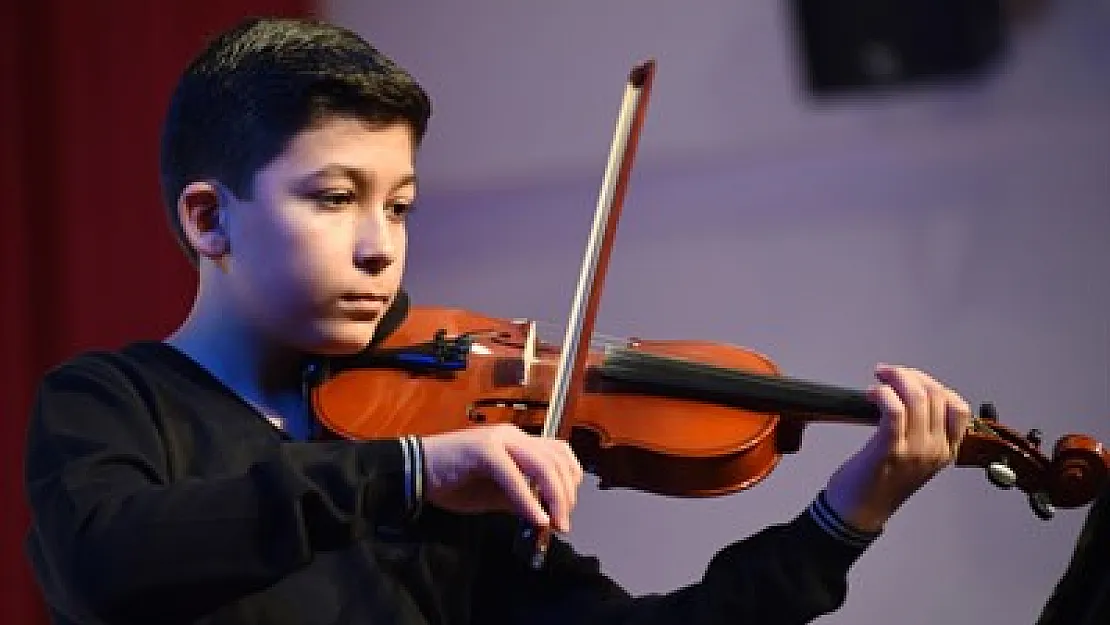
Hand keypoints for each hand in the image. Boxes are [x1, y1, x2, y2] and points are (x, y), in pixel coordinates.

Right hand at [420, 424, 583, 531]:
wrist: (414, 472)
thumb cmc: (453, 482)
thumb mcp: (495, 492)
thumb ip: (521, 497)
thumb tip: (546, 513)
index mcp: (518, 441)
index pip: (559, 453)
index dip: (570, 481)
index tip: (566, 509)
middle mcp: (513, 436)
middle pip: (556, 460)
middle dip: (566, 495)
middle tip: (562, 523)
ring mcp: (499, 441)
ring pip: (542, 464)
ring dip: (554, 497)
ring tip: (552, 522)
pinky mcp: (484, 451)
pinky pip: (514, 476)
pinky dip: (528, 499)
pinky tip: (535, 518)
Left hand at [824, 364, 971, 532]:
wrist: (859, 514)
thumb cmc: (880, 481)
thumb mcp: (914, 458)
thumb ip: (921, 432)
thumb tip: (909, 394)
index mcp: (947, 451)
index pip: (959, 407)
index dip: (934, 384)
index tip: (911, 380)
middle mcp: (936, 450)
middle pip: (936, 395)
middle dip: (910, 375)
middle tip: (888, 373)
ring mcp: (915, 451)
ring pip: (917, 398)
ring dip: (896, 378)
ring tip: (879, 378)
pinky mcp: (889, 450)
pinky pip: (895, 410)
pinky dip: (883, 394)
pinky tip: (872, 394)